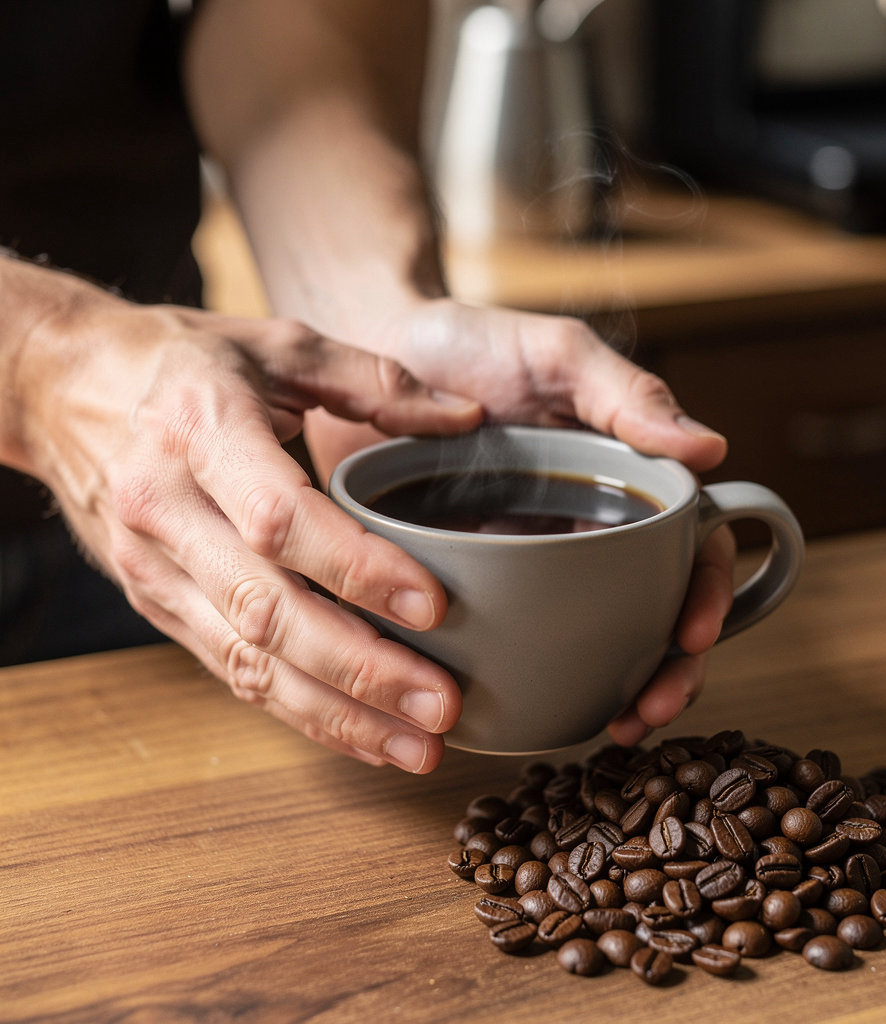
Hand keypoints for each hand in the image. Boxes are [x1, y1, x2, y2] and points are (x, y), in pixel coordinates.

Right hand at [5, 261, 483, 771]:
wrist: (62, 388)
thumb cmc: (183, 362)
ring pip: (248, 662)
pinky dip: (299, 711)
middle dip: (361, 669)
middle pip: (267, 612)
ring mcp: (157, 570)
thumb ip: (375, 380)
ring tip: (419, 746)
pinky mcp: (158, 605)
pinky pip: (232, 671)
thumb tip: (469, 416)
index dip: (357, 569)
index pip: (279, 518)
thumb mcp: (278, 345)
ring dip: (338, 714)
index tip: (433, 604)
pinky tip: (362, 733)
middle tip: (442, 704)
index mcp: (201, 432)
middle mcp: (168, 511)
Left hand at [301, 297, 735, 745]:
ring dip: (611, 689)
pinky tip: (529, 708)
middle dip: (665, 670)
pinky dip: (528, 679)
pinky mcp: (466, 582)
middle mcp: (583, 530)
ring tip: (605, 726)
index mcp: (618, 481)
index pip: (687, 549)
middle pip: (651, 612)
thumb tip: (711, 448)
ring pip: (589, 641)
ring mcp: (526, 563)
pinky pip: (508, 638)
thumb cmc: (469, 343)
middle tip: (647, 711)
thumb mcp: (554, 354)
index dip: (702, 597)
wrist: (366, 347)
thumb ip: (626, 394)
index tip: (689, 636)